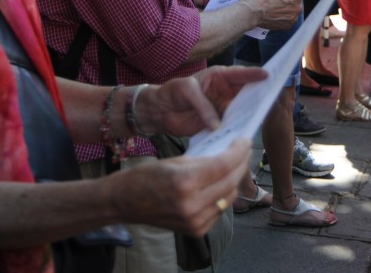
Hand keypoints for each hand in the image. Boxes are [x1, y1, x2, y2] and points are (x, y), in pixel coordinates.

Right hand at [108, 139, 251, 235]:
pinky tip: (222, 182)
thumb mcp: (175, 160)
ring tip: (236, 164)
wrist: (126, 202)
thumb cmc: (146, 176)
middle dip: (241, 163)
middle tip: (244, 150)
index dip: (238, 151)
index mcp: (184, 182)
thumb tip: (229, 153)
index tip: (244, 140)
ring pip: (229, 197)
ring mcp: (195, 221)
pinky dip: (224, 194)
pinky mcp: (196, 230)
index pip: (223, 164)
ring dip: (235, 179)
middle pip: (230, 181)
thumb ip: (203, 160)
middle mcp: (192, 205)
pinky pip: (220, 209)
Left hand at [138, 66, 268, 136]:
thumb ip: (202, 105)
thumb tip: (217, 125)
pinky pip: (231, 126)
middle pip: (246, 93)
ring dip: (250, 115)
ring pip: (242, 111)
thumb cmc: (171, 93)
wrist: (159, 112)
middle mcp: (224, 92)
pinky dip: (237, 130)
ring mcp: (222, 109)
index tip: (268, 76)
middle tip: (273, 97)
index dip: (254, 75)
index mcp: (218, 77)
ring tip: (262, 118)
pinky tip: (244, 135)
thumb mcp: (186, 90)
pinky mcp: (217, 124)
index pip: (239, 75)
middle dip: (259, 95)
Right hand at [248, 0, 302, 29]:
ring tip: (277, 7)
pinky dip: (285, 17)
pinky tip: (276, 14)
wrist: (254, 11)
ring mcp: (293, 18)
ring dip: (288, 8)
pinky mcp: (288, 25)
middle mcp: (298, 7)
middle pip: (298, 0)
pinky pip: (289, 19)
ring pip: (294, 10)